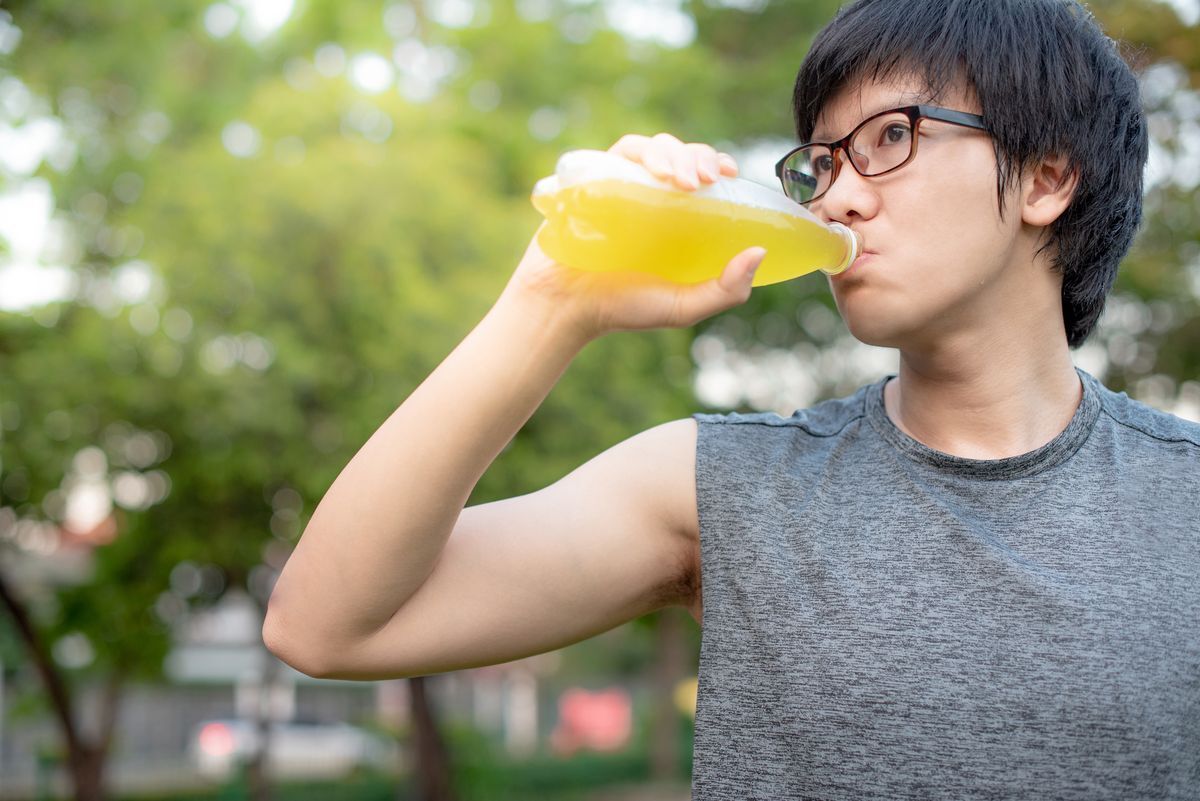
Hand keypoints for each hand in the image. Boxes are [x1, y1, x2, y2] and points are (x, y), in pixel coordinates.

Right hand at [501, 133, 758, 340]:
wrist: (566, 305)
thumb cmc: (623, 308)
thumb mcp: (683, 307)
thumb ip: (725, 290)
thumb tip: (760, 253)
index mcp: (677, 218)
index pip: (703, 176)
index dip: (718, 164)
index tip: (730, 173)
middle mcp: (652, 196)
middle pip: (682, 155)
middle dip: (698, 157)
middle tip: (706, 180)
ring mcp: (622, 185)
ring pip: (654, 148)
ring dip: (672, 155)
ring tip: (680, 181)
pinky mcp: (594, 179)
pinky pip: (620, 152)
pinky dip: (641, 153)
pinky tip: (653, 173)